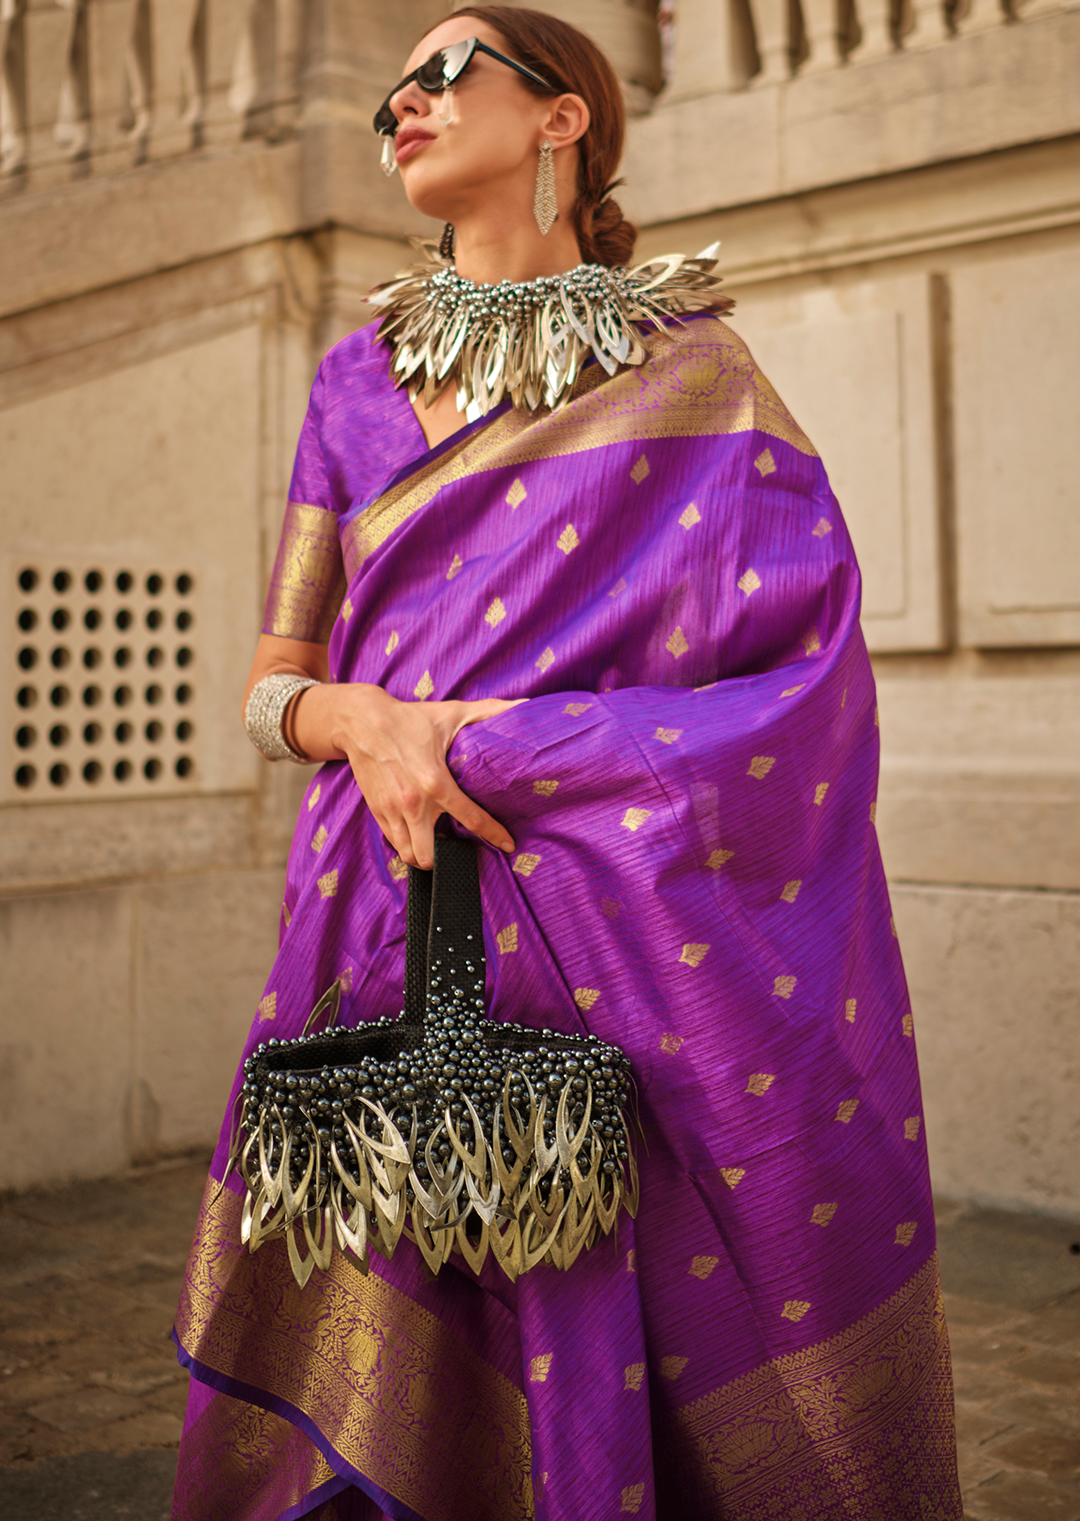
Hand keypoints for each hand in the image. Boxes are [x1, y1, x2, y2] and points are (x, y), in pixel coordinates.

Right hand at [295, 681, 521, 869]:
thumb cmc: (410, 718)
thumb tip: (525, 704)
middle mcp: (412, 802)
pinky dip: (405, 843)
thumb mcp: (452, 713)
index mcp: (436, 782)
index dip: (494, 835)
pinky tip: (416, 833)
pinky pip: (392, 842)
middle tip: (456, 846)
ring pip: (408, 854)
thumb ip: (490, 712)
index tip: (507, 845)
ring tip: (435, 844)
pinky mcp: (376, 810)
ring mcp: (391, 810)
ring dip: (423, 855)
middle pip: (429, 856)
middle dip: (445, 858)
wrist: (361, 721)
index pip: (472, 819)